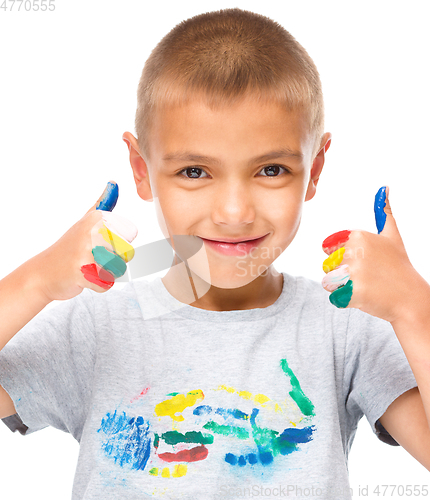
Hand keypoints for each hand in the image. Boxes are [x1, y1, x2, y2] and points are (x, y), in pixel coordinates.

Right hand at [37, 181, 137, 300]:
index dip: (120, 246)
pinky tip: (85, 278)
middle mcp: (91, 232)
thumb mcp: (85, 222)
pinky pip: (106, 284)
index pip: (130, 237)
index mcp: (96, 218)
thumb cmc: (69, 247)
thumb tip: (113, 183)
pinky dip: (99, 286)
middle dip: (114, 262)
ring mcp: (85, 252)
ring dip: (107, 273)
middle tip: (94, 259)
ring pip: (119, 269)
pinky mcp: (81, 273)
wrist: (43, 273)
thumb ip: (102, 205)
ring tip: (90, 267)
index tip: (101, 245)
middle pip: (127, 254)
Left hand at [321, 187, 419, 322]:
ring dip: (342, 286)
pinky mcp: (351, 293)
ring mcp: (352, 273)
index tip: (360, 261)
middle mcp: (353, 251)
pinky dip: (345, 299)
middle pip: (328, 264)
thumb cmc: (398, 266)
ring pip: (328, 280)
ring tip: (364, 285)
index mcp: (358, 236)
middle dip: (342, 273)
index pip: (329, 247)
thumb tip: (384, 187)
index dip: (342, 257)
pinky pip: (334, 296)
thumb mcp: (392, 236)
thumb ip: (384, 213)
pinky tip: (364, 295)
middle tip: (366, 276)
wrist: (410, 298)